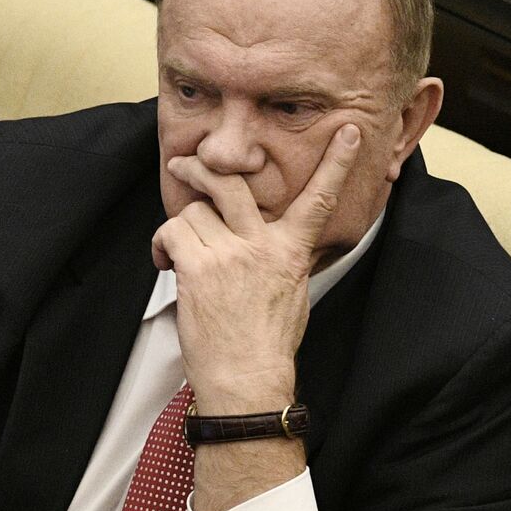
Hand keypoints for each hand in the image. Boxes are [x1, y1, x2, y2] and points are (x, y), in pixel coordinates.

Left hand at [151, 124, 361, 414]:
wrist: (246, 378)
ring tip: (178, 252)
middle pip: (231, 183)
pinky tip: (165, 263)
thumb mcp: (291, 292)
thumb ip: (279, 257)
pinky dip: (162, 244)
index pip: (319, 199)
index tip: (348, 133)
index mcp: (291, 252)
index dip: (336, 163)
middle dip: (202, 168)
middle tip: (184, 164)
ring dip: (181, 228)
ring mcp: (229, 255)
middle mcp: (261, 246)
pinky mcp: (198, 268)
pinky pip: (171, 232)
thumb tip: (266, 241)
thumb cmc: (266, 343)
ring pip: (194, 212)